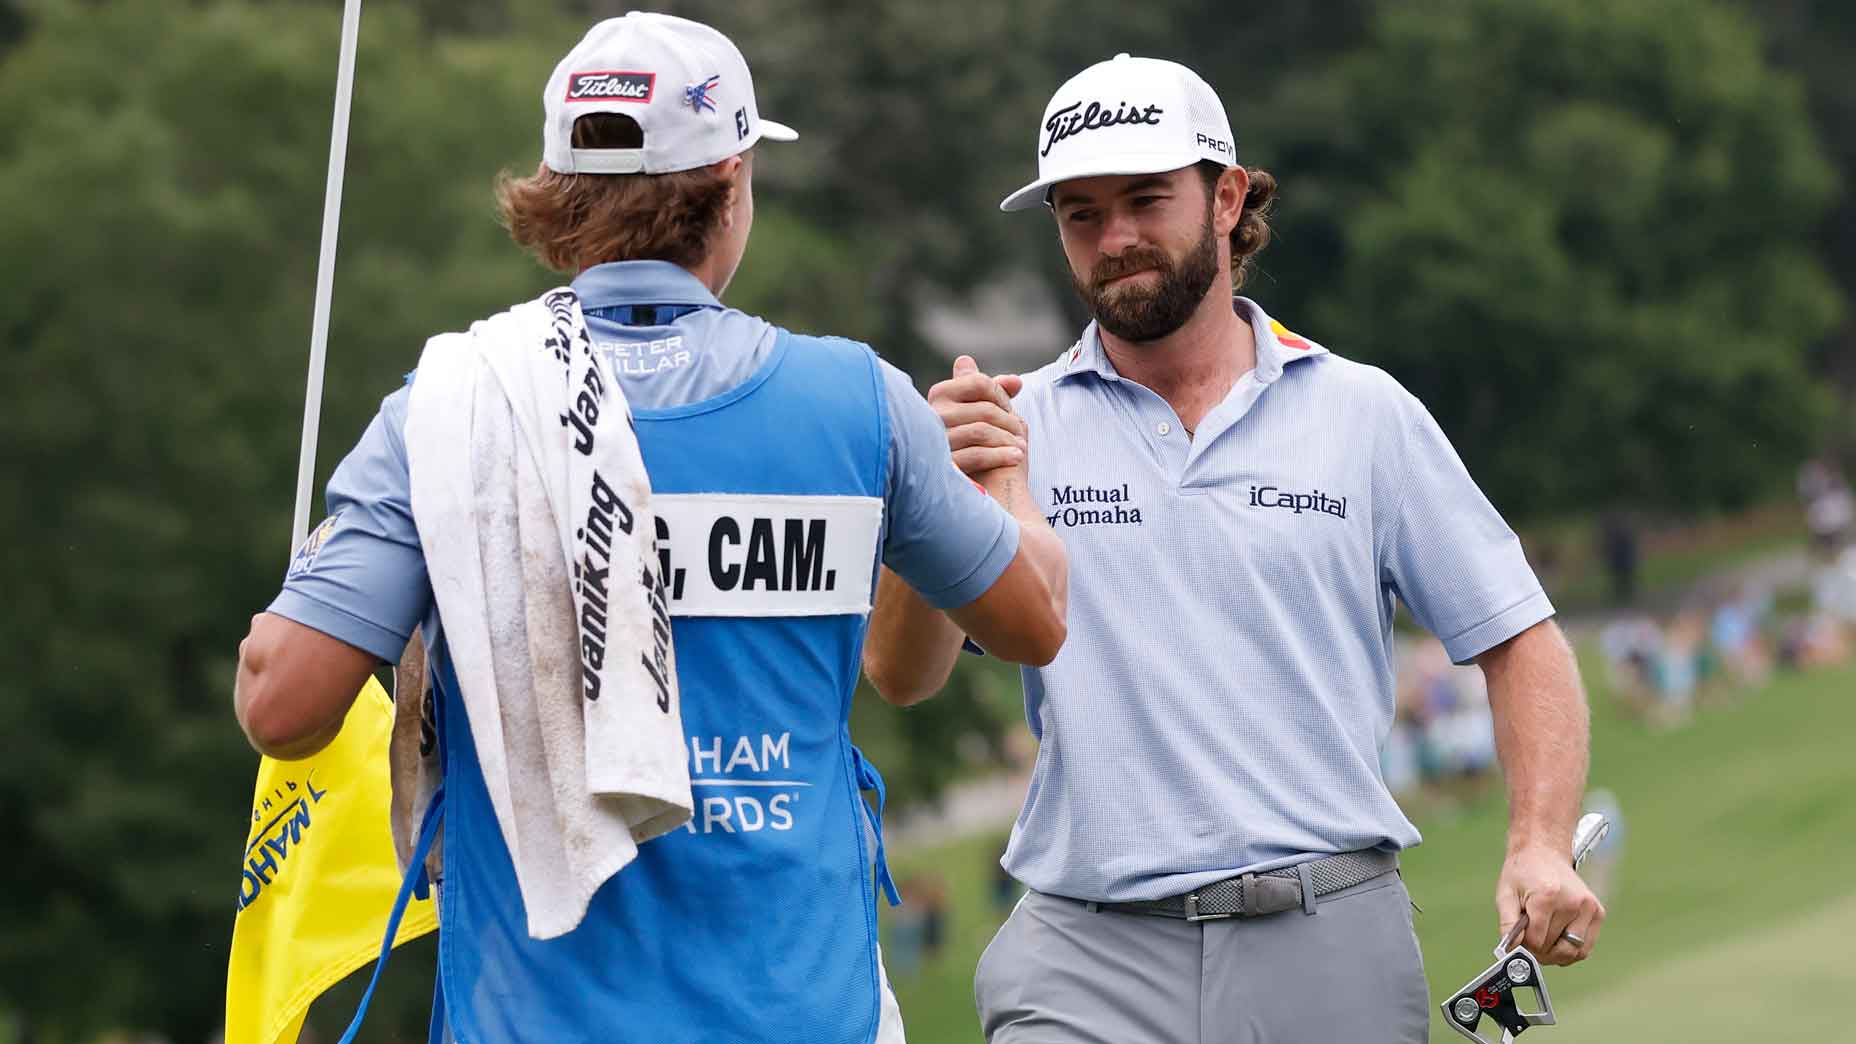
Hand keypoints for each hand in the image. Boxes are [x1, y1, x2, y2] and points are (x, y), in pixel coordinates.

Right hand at [927, 355, 1025, 476]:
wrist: (972, 480)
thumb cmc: (977, 440)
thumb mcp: (985, 411)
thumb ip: (996, 391)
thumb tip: (1015, 382)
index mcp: (941, 394)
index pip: (979, 382)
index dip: (1001, 395)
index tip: (1009, 410)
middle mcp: (933, 414)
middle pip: (984, 409)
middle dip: (1009, 421)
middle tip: (1020, 433)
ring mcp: (936, 440)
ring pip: (981, 431)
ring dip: (1008, 439)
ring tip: (1021, 447)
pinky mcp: (944, 464)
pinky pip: (976, 455)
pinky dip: (1001, 456)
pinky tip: (1016, 457)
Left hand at [1495, 843, 1605, 965]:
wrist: (1544, 852)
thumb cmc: (1523, 873)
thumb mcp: (1505, 895)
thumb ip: (1507, 924)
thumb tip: (1513, 950)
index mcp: (1547, 897)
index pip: (1537, 941)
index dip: (1524, 945)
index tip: (1519, 937)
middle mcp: (1573, 903)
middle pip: (1556, 949)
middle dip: (1539, 951)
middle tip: (1529, 941)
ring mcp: (1589, 908)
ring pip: (1573, 952)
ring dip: (1556, 954)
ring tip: (1543, 940)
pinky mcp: (1598, 912)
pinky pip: (1585, 947)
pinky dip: (1571, 950)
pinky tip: (1558, 939)